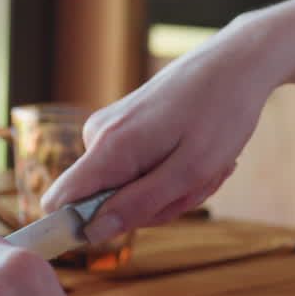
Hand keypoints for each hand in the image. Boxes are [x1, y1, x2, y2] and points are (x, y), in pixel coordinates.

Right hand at [42, 0, 294, 242]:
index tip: (126, 224)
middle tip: (196, 181)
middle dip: (154, 206)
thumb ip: (139, 205)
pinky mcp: (120, 131)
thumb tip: (93, 233)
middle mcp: (97, 137)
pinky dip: (169, 173)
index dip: (78, 227)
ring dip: (170, 190)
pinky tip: (194, 153)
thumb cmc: (221, 112)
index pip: (59, 203)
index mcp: (109, 148)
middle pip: (104, 205)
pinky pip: (135, 173)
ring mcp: (107, 133)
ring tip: (202, 163)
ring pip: (126, 191)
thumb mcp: (191, 171)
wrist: (235, 62)